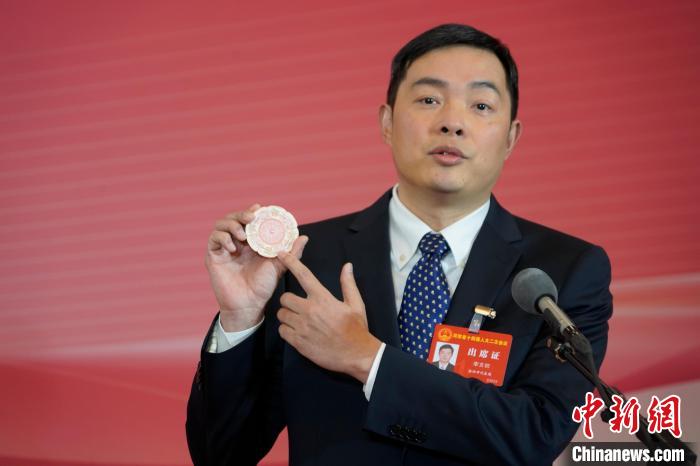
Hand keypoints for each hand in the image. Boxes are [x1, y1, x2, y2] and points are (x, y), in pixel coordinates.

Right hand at [206, 204, 307, 330]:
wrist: (249, 304)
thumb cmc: (263, 286)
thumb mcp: (280, 265)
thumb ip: (292, 252)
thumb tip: (304, 237)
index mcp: (252, 242)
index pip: (249, 220)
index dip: (252, 211)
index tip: (260, 208)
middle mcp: (237, 242)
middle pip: (234, 218)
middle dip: (241, 214)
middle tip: (251, 217)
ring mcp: (224, 248)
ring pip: (221, 225)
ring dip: (232, 225)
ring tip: (243, 235)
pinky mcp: (214, 256)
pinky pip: (213, 239)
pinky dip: (222, 238)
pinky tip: (233, 247)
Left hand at [276, 252, 381, 382]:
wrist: (357, 354)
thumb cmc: (356, 328)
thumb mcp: (356, 304)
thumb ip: (348, 284)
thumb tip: (347, 266)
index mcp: (323, 298)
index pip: (303, 275)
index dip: (291, 262)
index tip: (281, 254)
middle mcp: (310, 310)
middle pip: (285, 298)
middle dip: (289, 301)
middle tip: (298, 307)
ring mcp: (303, 327)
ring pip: (282, 314)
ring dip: (287, 316)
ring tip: (298, 321)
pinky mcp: (298, 342)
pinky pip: (282, 331)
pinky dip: (287, 331)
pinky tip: (297, 333)